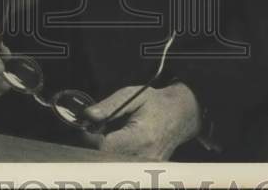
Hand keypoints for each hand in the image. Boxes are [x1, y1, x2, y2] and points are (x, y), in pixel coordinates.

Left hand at [79, 82, 202, 160]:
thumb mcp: (132, 95)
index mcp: (141, 137)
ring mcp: (147, 167)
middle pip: (106, 160)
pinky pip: (122, 167)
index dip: (90, 139)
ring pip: (113, 166)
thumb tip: (87, 116)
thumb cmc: (156, 103)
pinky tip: (116, 145)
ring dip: (103, 153)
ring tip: (107, 136)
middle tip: (94, 132)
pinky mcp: (147, 171)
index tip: (86, 127)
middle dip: (94, 147)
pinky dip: (113, 157)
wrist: (180, 114)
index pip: (105, 148)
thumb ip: (109, 106)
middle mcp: (145, 157)